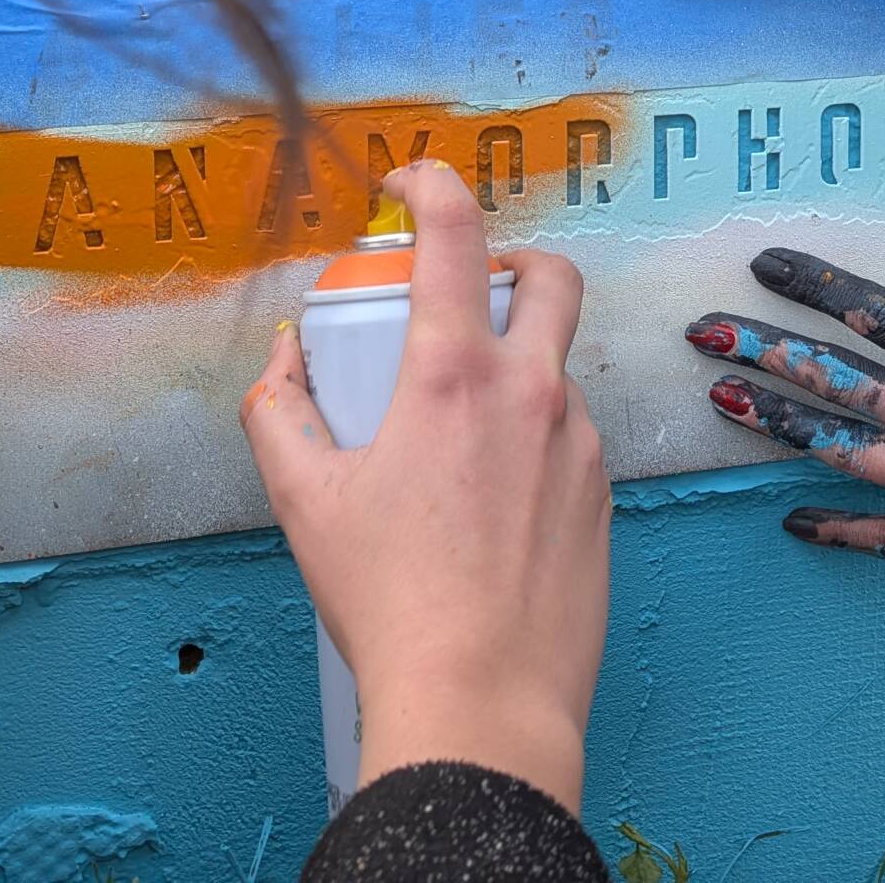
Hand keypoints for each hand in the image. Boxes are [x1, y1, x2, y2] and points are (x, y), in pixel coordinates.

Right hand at [241, 161, 610, 813]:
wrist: (481, 703)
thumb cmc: (392, 604)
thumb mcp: (307, 500)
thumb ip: (280, 411)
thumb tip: (281, 362)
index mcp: (454, 376)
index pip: (455, 234)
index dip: (432, 183)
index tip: (412, 182)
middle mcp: (532, 394)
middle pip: (551, 277)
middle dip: (515, 261)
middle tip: (472, 293)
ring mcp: (580, 445)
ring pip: (558, 369)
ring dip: (516, 372)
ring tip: (457, 442)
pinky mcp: (604, 498)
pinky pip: (570, 440)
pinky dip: (532, 442)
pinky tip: (490, 505)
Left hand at [685, 250, 884, 610]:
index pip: (881, 315)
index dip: (819, 286)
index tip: (765, 266)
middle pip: (840, 378)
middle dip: (767, 353)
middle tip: (702, 333)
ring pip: (842, 447)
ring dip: (780, 425)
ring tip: (720, 404)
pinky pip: (881, 536)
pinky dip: (835, 529)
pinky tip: (790, 521)